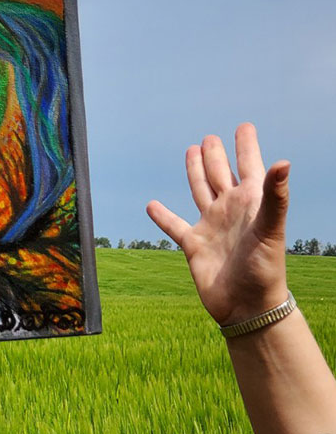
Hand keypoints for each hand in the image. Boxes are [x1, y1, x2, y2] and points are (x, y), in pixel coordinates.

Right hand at [146, 123, 290, 325]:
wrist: (246, 306)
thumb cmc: (265, 269)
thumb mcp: (271, 229)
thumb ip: (274, 196)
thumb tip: (282, 162)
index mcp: (250, 202)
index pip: (249, 165)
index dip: (246, 145)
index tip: (244, 127)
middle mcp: (230, 210)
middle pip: (219, 174)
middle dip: (215, 155)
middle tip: (210, 138)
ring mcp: (211, 226)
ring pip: (199, 192)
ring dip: (194, 172)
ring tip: (191, 153)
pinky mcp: (193, 245)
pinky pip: (174, 226)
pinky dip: (162, 216)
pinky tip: (152, 205)